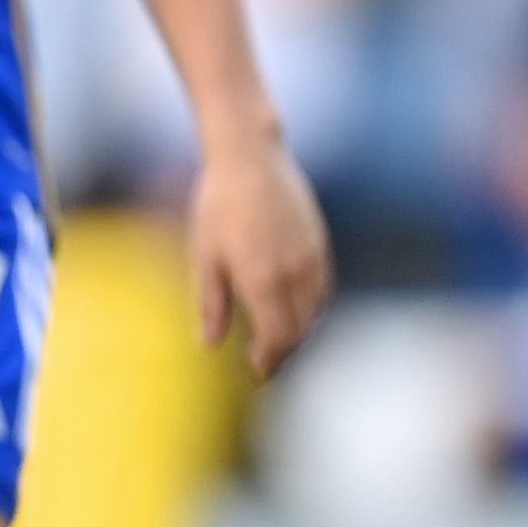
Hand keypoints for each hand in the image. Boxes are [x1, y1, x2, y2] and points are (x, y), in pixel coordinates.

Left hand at [188, 133, 331, 377]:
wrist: (250, 156)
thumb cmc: (218, 204)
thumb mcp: (205, 256)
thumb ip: (210, 304)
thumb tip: (209, 345)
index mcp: (263, 279)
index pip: (279, 338)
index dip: (269, 361)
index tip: (257, 370)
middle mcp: (294, 272)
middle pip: (301, 330)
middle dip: (284, 350)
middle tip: (264, 359)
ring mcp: (312, 256)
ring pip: (316, 311)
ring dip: (299, 328)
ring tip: (277, 333)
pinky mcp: (320, 241)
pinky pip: (323, 287)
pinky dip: (311, 305)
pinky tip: (291, 303)